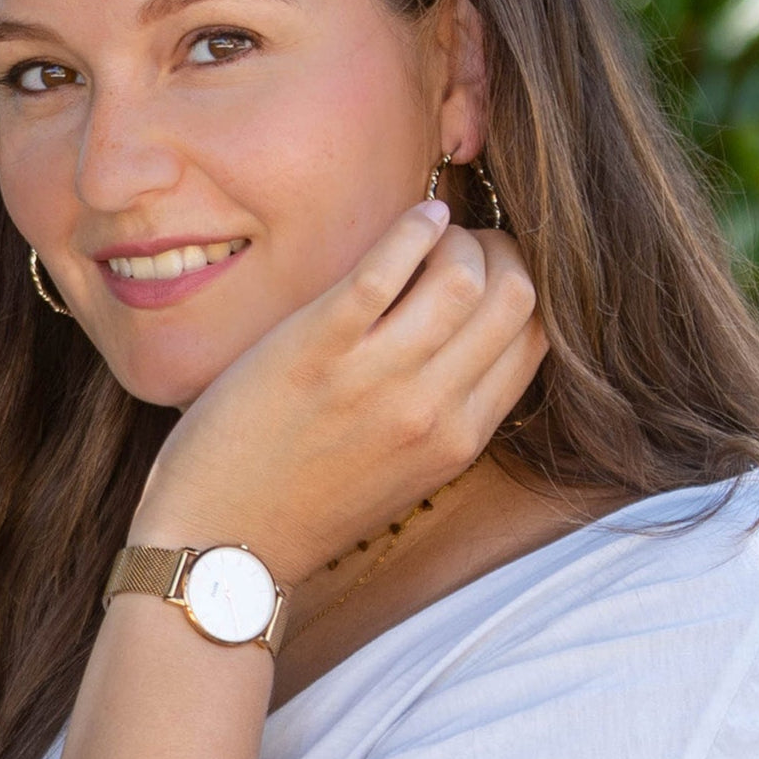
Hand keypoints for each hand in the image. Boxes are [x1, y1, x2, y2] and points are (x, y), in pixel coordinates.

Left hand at [127, 201, 549, 590]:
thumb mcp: (403, 470)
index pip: (537, 339)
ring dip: (458, 239)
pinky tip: (416, 218)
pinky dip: (413, 229)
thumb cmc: (304, 501)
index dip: (526, 287)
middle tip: (467, 245)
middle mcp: (431, 410)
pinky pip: (386, 266)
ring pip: (463, 276)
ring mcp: (375, 377)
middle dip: (503, 253)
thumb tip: (472, 330)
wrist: (221, 541)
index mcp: (460, 441)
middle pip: (516, 298)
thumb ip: (445, 411)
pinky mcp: (318, 346)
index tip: (493, 270)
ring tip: (434, 235)